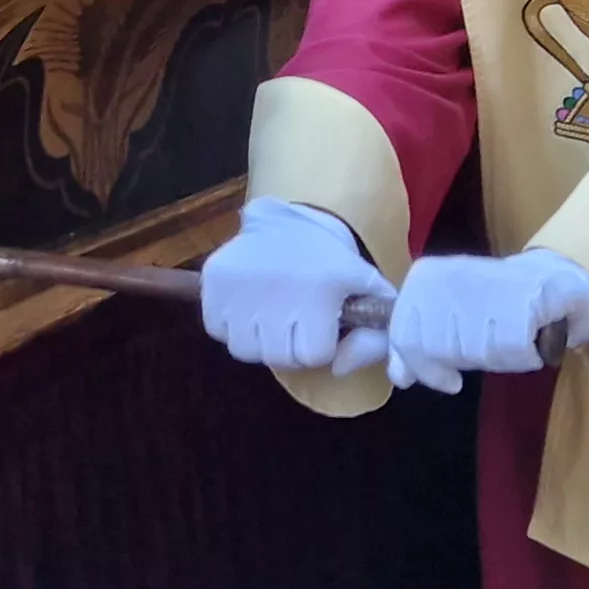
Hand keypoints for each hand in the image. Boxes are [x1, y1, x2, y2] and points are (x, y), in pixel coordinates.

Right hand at [199, 197, 396, 376]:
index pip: (312, 356)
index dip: (318, 343)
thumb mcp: (366, 287)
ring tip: (267, 315)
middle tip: (291, 321)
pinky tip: (244, 304)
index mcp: (317, 295)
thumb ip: (376, 336)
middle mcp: (274, 295)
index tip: (319, 323)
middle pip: (277, 358)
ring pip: (244, 350)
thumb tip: (340, 368)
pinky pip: (217, 330)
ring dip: (257, 339)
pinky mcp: (212, 283)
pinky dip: (228, 324)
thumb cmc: (327, 259)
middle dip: (287, 345)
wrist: (283, 220)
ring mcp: (238, 291)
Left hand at [383, 249, 588, 392]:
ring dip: (497, 358)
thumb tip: (399, 377)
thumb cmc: (494, 305)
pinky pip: (509, 353)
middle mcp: (448, 277)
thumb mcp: (447, 323)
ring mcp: (482, 287)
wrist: (553, 279)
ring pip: (474, 353)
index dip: (425, 367)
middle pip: (438, 349)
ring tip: (509, 338)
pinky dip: (522, 357)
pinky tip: (529, 341)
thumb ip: (417, 348)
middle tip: (488, 346)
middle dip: (465, 361)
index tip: (450, 376)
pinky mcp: (519, 302)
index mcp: (423, 278)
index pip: (403, 336)